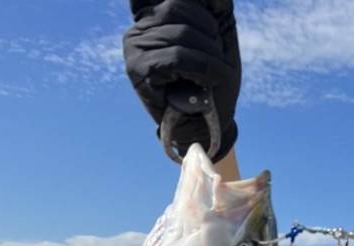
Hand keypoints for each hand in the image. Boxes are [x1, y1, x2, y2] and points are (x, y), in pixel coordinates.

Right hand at [123, 0, 240, 159]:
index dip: (204, 17)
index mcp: (153, 18)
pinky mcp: (138, 70)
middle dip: (210, 39)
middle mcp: (138, 30)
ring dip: (210, 57)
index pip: (179, 1)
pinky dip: (202, 68)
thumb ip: (213, 11)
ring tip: (217, 75)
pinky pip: (176, 58)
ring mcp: (134, 49)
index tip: (215, 37)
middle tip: (220, 64)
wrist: (205, 125)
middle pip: (179, 12)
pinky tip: (210, 81)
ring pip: (181, 36)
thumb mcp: (215, 40)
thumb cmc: (211, 84)